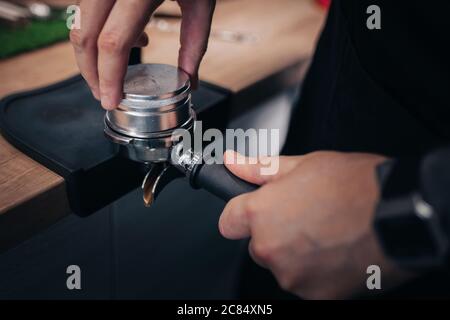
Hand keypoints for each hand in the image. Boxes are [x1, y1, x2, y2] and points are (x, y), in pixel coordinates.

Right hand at [70, 0, 214, 108]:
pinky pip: (88, 10)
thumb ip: (195, 46)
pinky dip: (100, 34)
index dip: (109, 77)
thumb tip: (190, 82)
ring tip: (117, 75)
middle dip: (91, 72)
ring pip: (79, 22)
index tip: (111, 101)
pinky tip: (133, 40)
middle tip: (105, 94)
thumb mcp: (202, 4)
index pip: (113, 43)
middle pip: (84, 35)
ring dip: (92, 55)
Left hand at [220, 150, 409, 298]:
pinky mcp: (316, 295)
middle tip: (306, 216)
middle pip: (258, 245)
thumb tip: (233, 163)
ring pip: (282, 265)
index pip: (228, 222)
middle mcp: (271, 249)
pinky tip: (336, 251)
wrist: (400, 213)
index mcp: (262, 214)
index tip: (254, 212)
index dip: (242, 214)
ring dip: (297, 253)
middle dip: (275, 232)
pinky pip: (305, 282)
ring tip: (327, 232)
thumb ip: (259, 168)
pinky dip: (317, 271)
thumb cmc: (356, 186)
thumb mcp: (304, 164)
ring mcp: (293, 276)